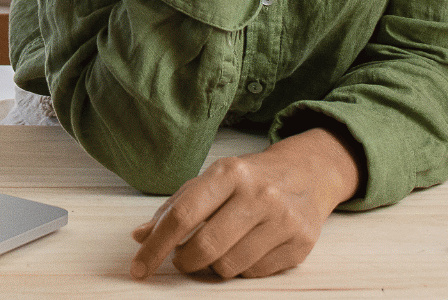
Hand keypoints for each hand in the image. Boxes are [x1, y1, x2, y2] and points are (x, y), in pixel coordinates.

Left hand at [127, 127, 358, 280]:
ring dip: (214, 267)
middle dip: (185, 261)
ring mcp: (283, 220)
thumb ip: (175, 207)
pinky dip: (241, 269)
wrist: (308, 172)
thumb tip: (139, 236)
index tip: (139, 268)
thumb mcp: (212, 180)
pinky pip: (255, 274)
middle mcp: (259, 193)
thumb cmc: (249, 178)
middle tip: (182, 259)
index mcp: (230, 172)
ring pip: (230, 267)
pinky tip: (245, 250)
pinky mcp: (300, 244)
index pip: (184, 216)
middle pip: (206, 247)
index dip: (156, 247)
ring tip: (218, 250)